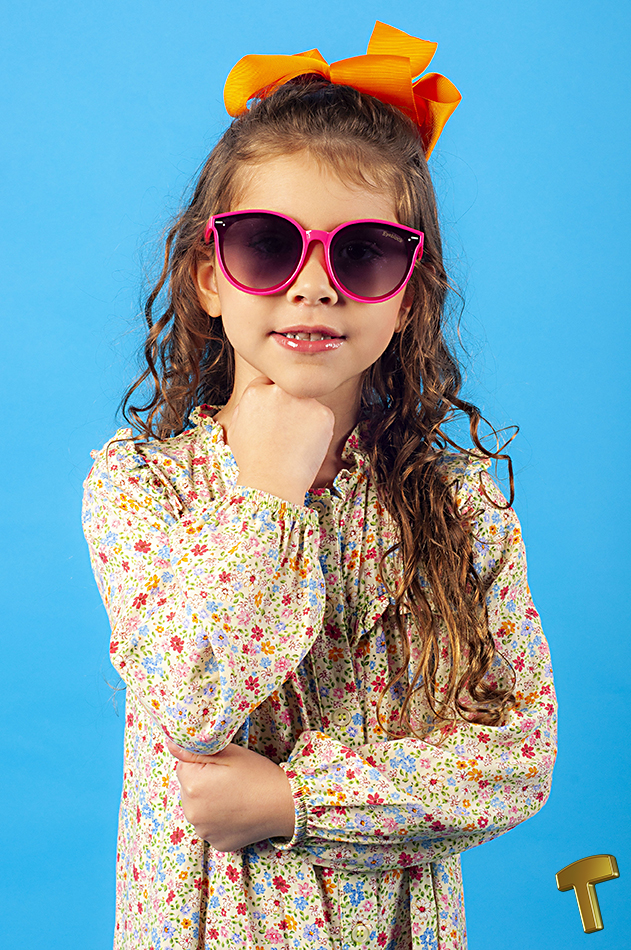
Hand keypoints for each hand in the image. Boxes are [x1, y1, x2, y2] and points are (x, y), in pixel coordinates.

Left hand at [166, 739, 295, 850]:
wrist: (285, 804)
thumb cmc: (258, 774)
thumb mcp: (229, 753)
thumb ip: (195, 749)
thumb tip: (171, 743)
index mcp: (192, 785)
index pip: (183, 765)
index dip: (203, 761)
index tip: (222, 764)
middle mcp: (192, 812)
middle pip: (188, 788)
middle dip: (203, 781)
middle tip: (230, 779)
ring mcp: (204, 831)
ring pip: (198, 807)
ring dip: (209, 801)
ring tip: (235, 795)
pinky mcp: (216, 843)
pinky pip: (210, 825)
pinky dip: (219, 818)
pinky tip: (237, 811)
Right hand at [228, 377, 334, 504]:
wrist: (272, 482)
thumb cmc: (252, 461)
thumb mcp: (236, 428)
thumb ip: (248, 406)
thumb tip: (258, 397)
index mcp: (256, 392)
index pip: (267, 384)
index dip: (271, 402)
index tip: (274, 416)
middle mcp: (280, 390)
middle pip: (289, 390)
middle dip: (289, 405)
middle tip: (286, 431)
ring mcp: (304, 401)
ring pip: (307, 403)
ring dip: (304, 416)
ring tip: (294, 443)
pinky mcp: (324, 413)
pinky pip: (322, 417)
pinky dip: (319, 430)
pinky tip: (306, 447)